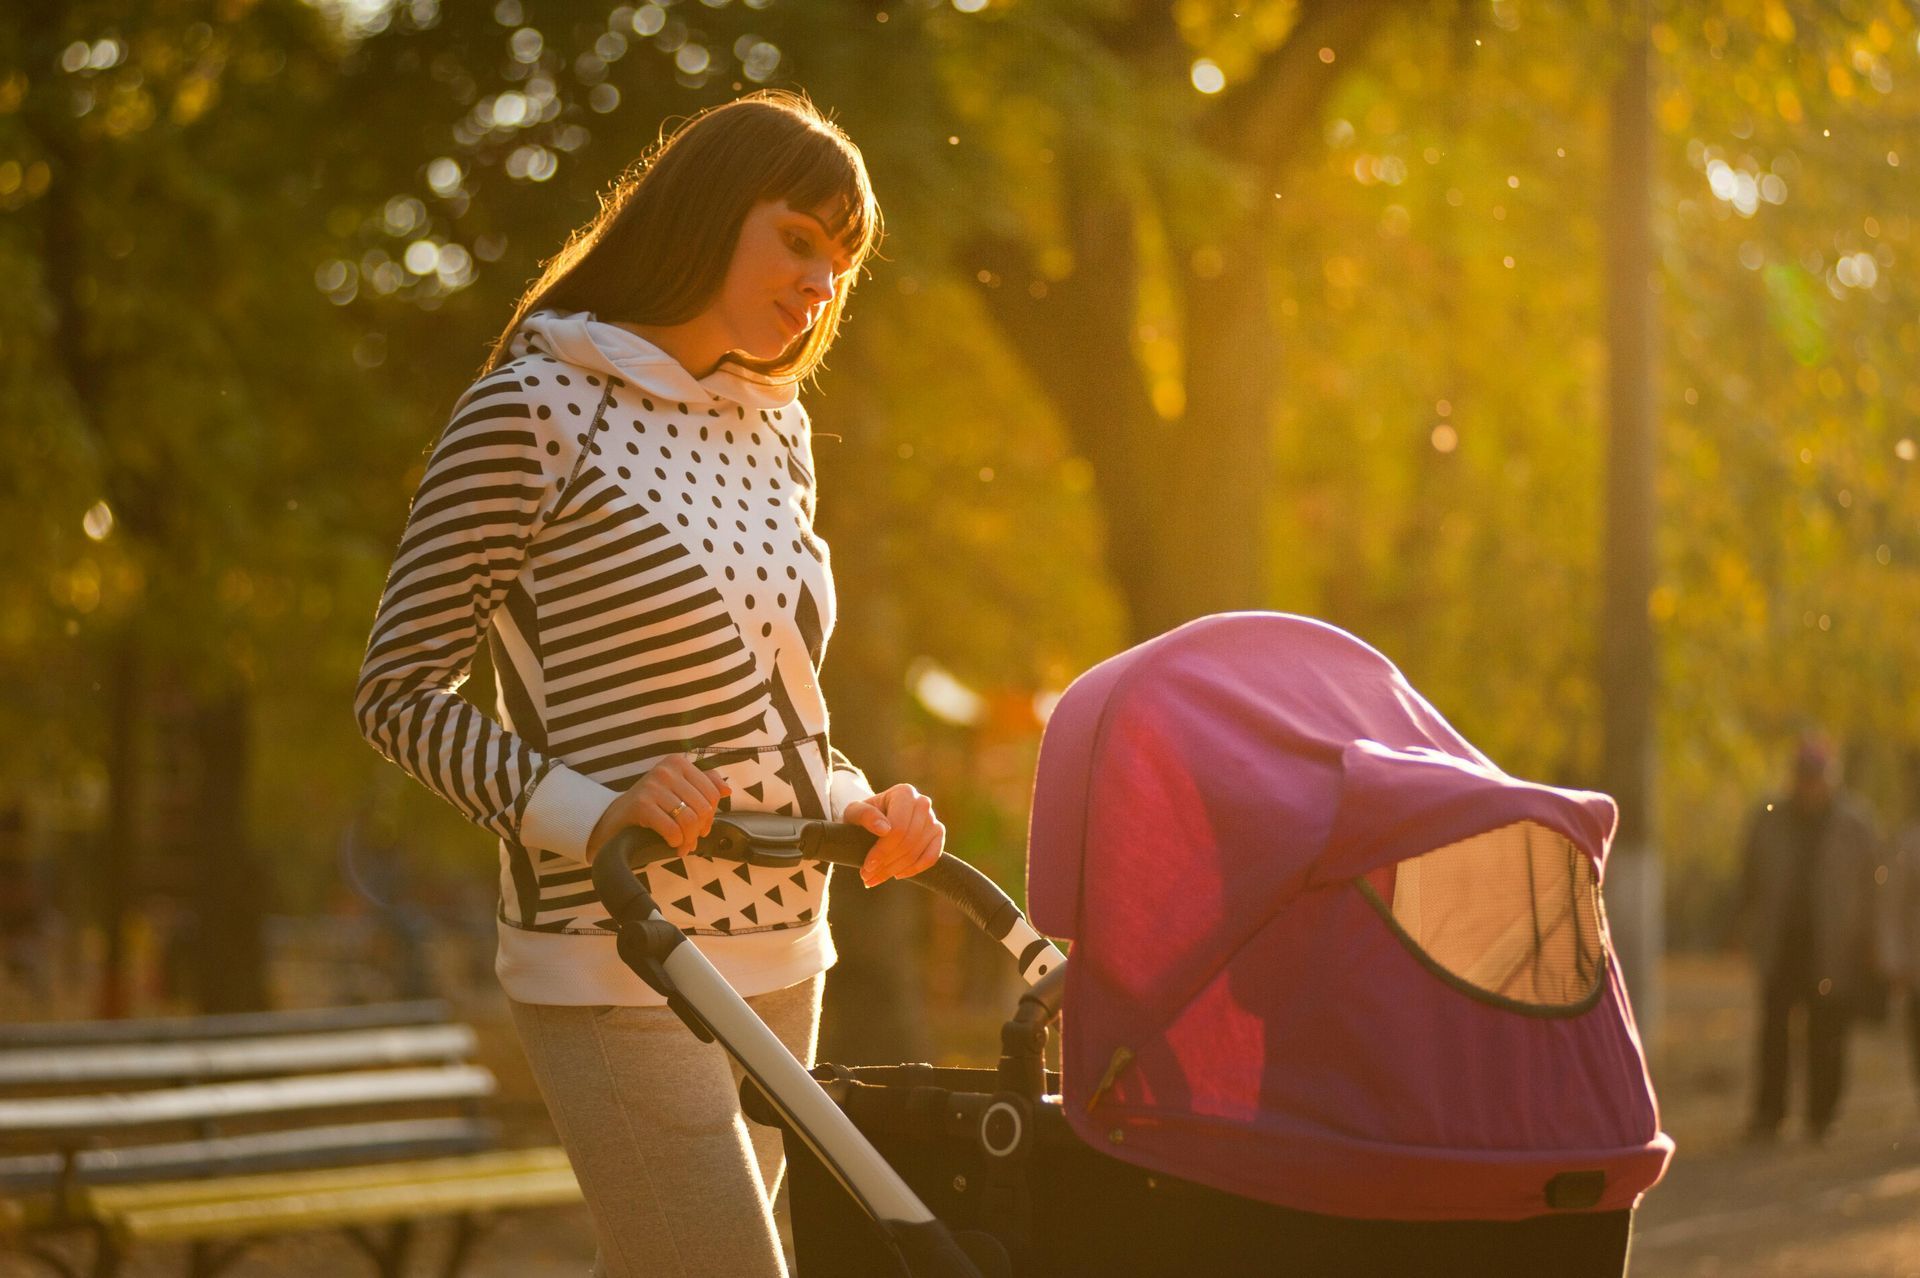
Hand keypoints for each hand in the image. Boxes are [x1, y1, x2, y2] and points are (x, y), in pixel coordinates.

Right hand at [585, 754, 730, 858]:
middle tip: (690, 841)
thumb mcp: (678, 791)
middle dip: (699, 831)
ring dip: (688, 839)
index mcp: (678, 763)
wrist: (615, 818)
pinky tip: (671, 843)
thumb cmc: (651, 806)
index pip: (712, 792)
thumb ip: (704, 786)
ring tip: (682, 845)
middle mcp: (666, 770)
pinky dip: (676, 841)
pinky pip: (672, 829)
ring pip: (690, 819)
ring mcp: (653, 785)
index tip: (702, 827)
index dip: (711, 815)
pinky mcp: (641, 804)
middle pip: (703, 807)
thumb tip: (727, 790)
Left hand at [841, 783, 944, 886]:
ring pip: (917, 852)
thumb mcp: (855, 812)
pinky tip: (897, 874)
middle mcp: (922, 802)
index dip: (883, 850)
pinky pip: (931, 857)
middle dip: (887, 864)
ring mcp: (932, 818)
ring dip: (895, 869)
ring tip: (875, 878)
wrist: (875, 817)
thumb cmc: (863, 815)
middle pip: (908, 842)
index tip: (867, 866)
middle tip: (867, 877)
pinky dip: (915, 869)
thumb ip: (865, 815)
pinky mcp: (938, 833)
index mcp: (904, 793)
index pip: (898, 828)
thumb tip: (884, 829)